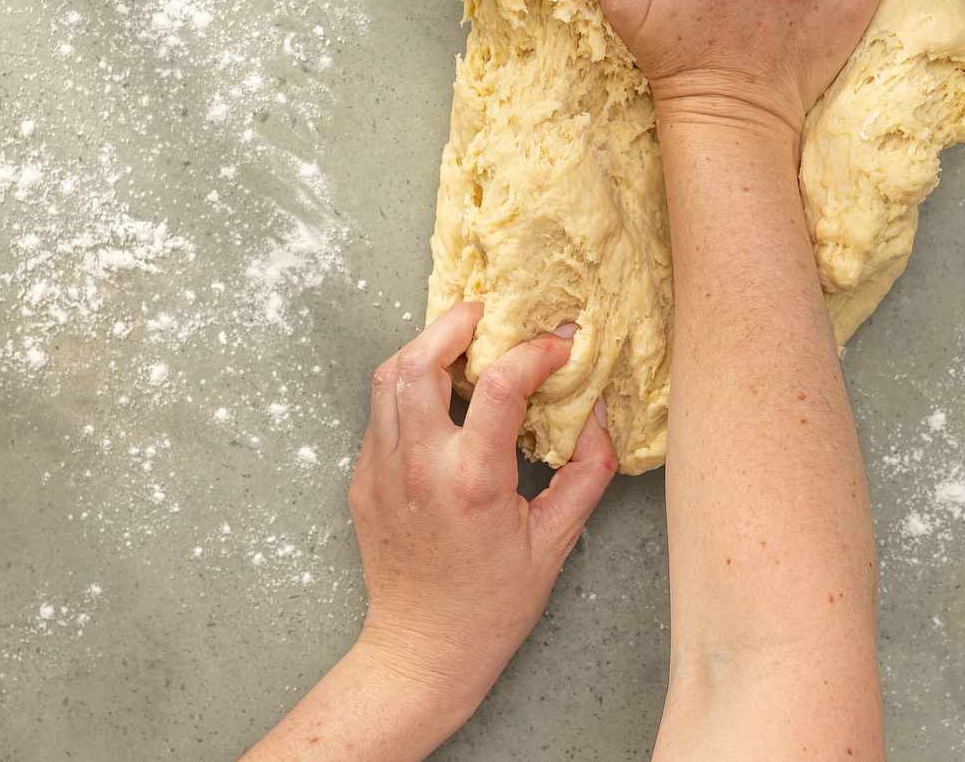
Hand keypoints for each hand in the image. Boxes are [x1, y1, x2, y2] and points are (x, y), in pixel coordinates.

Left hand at [350, 301, 616, 726]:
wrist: (421, 651)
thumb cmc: (491, 605)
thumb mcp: (555, 542)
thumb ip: (587, 472)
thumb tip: (601, 415)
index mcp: (471, 480)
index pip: (502, 383)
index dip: (537, 350)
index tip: (560, 345)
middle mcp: (417, 466)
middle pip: (420, 360)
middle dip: (457, 322)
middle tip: (492, 313)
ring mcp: (381, 470)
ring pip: (388, 376)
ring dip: (426, 347)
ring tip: (464, 343)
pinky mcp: (362, 479)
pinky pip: (381, 411)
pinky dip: (411, 387)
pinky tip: (444, 396)